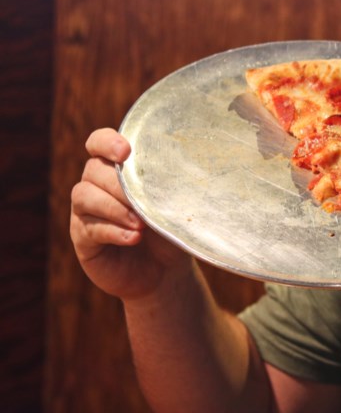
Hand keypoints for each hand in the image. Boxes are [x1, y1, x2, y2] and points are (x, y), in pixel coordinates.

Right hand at [70, 128, 191, 300]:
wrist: (165, 270)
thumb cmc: (169, 227)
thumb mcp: (172, 202)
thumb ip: (169, 183)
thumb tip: (185, 167)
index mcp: (116, 168)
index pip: (98, 142)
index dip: (106, 142)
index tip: (125, 151)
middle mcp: (96, 185)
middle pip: (93, 170)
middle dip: (118, 184)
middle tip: (143, 202)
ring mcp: (85, 212)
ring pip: (84, 197)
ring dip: (114, 208)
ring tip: (140, 223)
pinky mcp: (82, 238)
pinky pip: (89, 228)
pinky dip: (113, 231)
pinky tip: (134, 238)